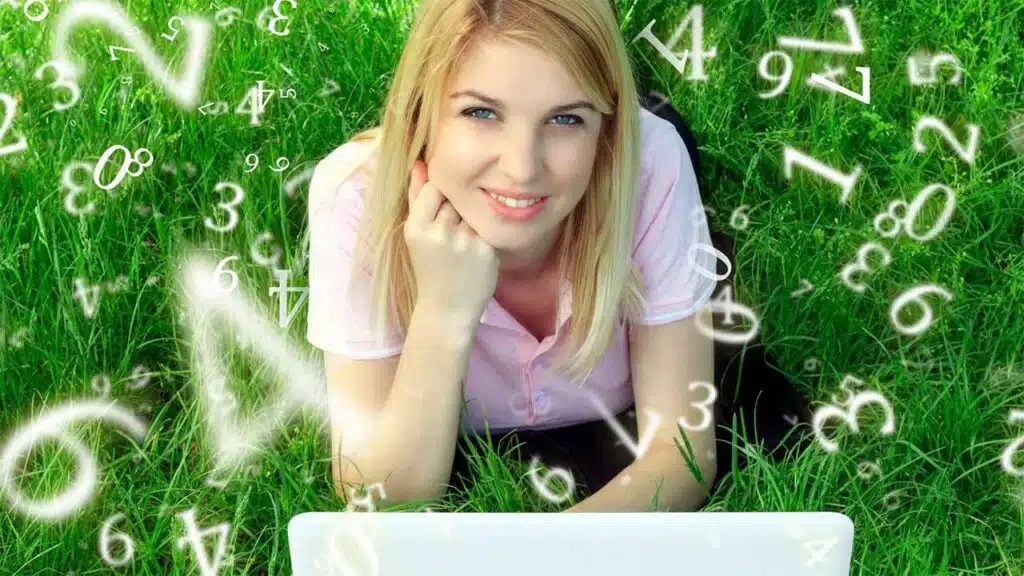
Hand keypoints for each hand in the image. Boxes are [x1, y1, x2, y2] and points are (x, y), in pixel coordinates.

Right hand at [403, 160, 498, 325]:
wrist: (447, 309)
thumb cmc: (430, 267)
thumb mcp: (416, 232)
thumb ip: (417, 196)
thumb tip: (420, 162)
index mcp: (417, 226)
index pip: (437, 186)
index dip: (443, 195)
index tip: (441, 212)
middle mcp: (440, 232)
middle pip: (458, 198)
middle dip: (458, 210)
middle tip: (452, 234)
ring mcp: (465, 242)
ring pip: (475, 211)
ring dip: (472, 221)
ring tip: (462, 245)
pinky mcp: (487, 250)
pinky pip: (489, 228)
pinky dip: (484, 237)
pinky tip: (475, 255)